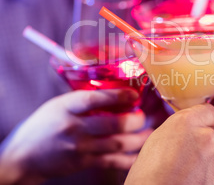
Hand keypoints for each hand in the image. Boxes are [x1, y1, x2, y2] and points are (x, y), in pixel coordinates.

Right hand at [0, 89, 151, 183]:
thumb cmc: (43, 126)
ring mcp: (79, 147)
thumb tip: (113, 93)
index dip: (116, 96)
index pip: (93, 99)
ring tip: (149, 133)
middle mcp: (74, 128)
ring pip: (116, 143)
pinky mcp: (83, 162)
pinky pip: (111, 161)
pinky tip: (139, 154)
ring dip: (137, 139)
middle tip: (143, 116)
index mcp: (66, 108)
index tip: (133, 94)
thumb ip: (81, 100)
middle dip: (134, 120)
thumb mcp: (57, 105)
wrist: (23, 156)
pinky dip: (128, 159)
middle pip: (111, 124)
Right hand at [124, 104, 213, 184]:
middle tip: (185, 162)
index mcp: (186, 122)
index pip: (209, 112)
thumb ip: (179, 131)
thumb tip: (188, 131)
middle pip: (212, 137)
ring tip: (188, 177)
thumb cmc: (148, 177)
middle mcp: (206, 136)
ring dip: (208, 165)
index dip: (202, 123)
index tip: (196, 132)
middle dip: (203, 147)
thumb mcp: (156, 141)